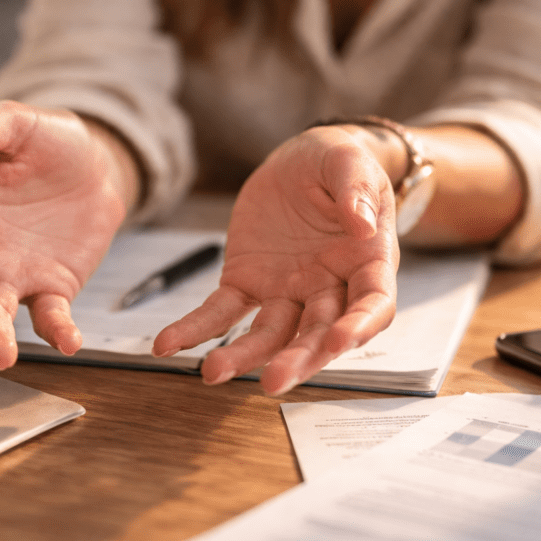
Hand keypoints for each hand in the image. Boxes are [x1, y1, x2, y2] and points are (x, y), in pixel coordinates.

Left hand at [153, 126, 400, 394]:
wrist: (302, 160)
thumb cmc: (338, 164)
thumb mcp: (351, 162)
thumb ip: (357, 189)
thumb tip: (362, 223)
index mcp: (368, 263)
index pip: (373, 305)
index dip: (360, 327)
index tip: (340, 341)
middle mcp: (329, 288)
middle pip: (317, 332)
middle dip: (298, 358)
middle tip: (275, 380)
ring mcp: (286, 291)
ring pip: (268, 333)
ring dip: (244, 356)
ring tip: (214, 371)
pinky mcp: (247, 283)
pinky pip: (220, 311)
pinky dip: (194, 329)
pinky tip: (168, 344)